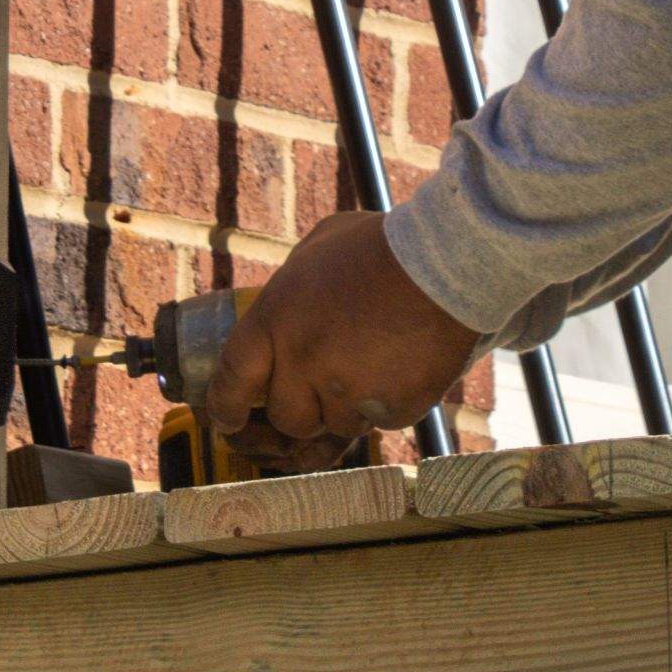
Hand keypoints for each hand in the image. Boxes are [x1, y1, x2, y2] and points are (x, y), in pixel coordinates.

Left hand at [204, 212, 481, 459]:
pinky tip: (397, 370)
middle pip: (286, 418)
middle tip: (314, 396)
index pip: (231, 382)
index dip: (226, 409)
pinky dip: (382, 405)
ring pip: (334, 426)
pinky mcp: (392, 409)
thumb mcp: (316, 249)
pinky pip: (377, 423)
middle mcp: (303, 362)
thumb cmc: (379, 246)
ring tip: (369, 367)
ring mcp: (349, 392)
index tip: (230, 420)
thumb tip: (281, 311)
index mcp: (275, 320)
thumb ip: (288, 288)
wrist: (446, 263)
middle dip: (297, 412)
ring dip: (344, 407)